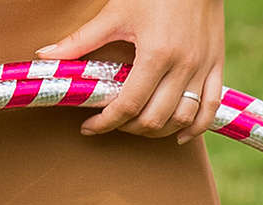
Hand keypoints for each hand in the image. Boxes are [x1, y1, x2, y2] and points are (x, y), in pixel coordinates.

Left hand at [38, 0, 224, 143]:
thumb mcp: (115, 13)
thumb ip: (81, 40)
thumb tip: (45, 56)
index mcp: (156, 54)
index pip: (127, 105)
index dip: (104, 123)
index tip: (89, 126)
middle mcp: (182, 65)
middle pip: (154, 119)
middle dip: (128, 127)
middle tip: (112, 120)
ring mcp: (202, 67)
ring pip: (182, 119)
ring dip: (158, 130)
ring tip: (138, 124)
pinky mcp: (217, 65)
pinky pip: (210, 108)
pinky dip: (195, 127)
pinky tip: (178, 133)